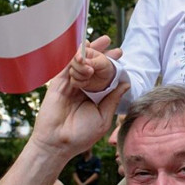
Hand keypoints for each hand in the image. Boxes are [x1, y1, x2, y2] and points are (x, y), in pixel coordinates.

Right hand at [29, 36, 126, 161]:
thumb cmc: (81, 135)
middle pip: (92, 66)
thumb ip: (113, 99)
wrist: (59, 144)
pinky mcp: (58, 85)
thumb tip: (127, 83)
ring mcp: (70, 86)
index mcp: (94, 97)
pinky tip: (83, 48)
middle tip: (109, 40)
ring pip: (80, 64)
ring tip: (100, 41)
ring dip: (89, 51)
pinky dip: (74, 58)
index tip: (120, 53)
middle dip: (100, 52)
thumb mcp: (103, 117)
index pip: (104, 76)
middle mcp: (82, 89)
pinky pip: (66, 68)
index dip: (111, 64)